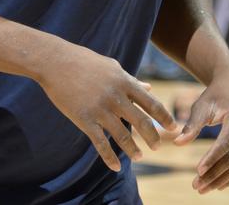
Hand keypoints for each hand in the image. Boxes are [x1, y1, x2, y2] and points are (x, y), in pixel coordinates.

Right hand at [36, 43, 176, 171]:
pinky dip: (109, 157)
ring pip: (122, 135)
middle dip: (153, 137)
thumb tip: (148, 86)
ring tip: (140, 157)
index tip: (173, 127)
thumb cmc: (84, 61)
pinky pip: (100, 143)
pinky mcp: (84, 119)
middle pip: (141, 121)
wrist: (55, 62)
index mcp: (124, 81)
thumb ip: (131, 79)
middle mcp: (116, 96)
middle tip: (157, 147)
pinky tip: (116, 167)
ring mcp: (100, 109)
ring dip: (133, 149)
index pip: (151, 103)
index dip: (164, 117)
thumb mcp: (111, 66)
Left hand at [173, 71, 228, 193]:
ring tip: (203, 189)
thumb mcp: (201, 106)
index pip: (224, 144)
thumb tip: (177, 143)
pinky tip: (218, 186)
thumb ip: (191, 125)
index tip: (197, 171)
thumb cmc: (214, 95)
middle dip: (213, 174)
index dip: (211, 159)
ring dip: (221, 180)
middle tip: (195, 186)